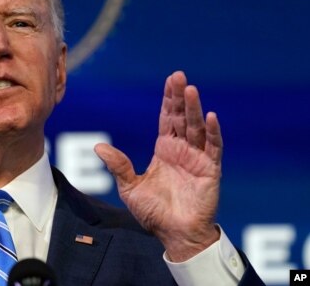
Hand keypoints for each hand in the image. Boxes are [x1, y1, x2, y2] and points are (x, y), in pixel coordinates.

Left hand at [95, 71, 221, 261]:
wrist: (174, 234)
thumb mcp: (130, 187)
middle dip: (180, 97)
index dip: (168, 100)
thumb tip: (98, 146)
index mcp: (164, 150)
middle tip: (179, 76)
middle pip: (182, 117)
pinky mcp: (210, 170)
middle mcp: (182, 150)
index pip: (167, 118)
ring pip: (197, 128)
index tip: (170, 80)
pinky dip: (212, 133)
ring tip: (191, 90)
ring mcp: (197, 159)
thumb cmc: (154, 213)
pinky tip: (210, 117)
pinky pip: (213, 148)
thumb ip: (118, 165)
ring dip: (195, 109)